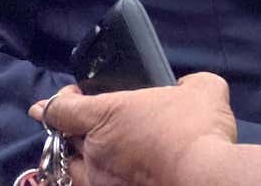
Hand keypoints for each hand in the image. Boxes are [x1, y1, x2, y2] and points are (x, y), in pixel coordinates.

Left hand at [32, 74, 236, 185]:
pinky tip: (120, 175)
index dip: (54, 103)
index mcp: (106, 114)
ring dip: (80, 162)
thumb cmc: (199, 131)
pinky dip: (103, 181)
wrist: (207, 179)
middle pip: (64, 141)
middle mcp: (96, 151)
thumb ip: (188, 83)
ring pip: (76, 172)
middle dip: (71, 133)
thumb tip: (186, 88)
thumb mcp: (202, 89)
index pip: (60, 109)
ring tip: (97, 156)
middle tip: (86, 126)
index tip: (59, 99)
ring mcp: (104, 182)